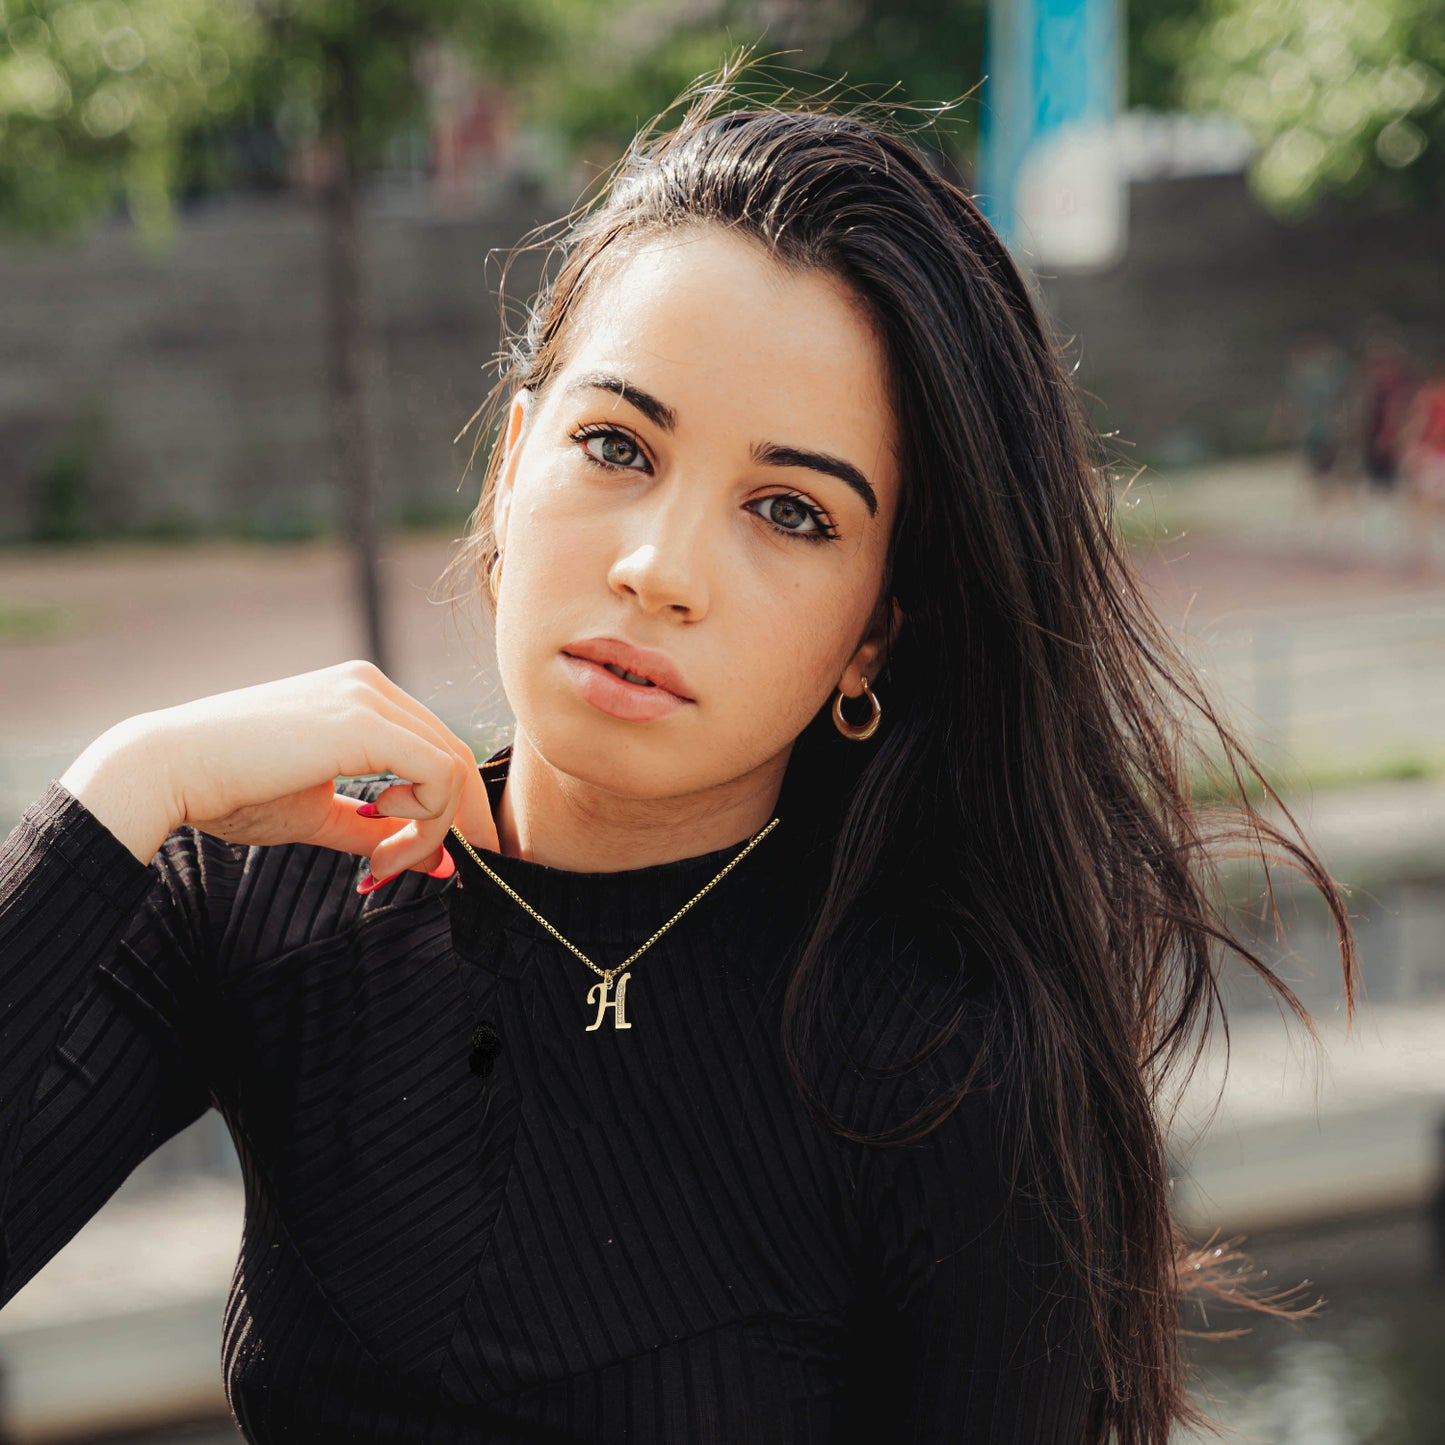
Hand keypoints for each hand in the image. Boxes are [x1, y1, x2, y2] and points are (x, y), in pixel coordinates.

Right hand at [62, 660, 499, 880]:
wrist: (167, 770)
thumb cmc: (230, 791)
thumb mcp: (318, 814)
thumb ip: (375, 831)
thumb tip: (437, 862)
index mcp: (360, 695)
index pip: (434, 749)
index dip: (444, 810)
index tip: (416, 860)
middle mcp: (371, 686)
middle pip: (454, 755)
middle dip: (456, 822)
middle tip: (438, 871)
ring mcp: (368, 697)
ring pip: (451, 767)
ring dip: (434, 830)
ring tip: (385, 865)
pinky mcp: (364, 723)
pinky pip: (437, 775)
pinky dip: (427, 822)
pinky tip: (384, 845)